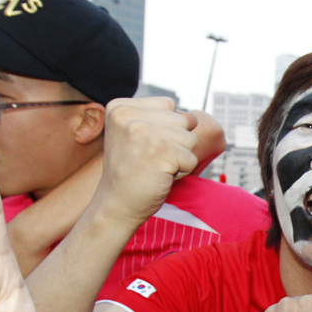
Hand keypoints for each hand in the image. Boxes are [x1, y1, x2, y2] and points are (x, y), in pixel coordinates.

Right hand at [93, 98, 198, 227]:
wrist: (116, 206)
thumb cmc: (132, 172)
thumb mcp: (137, 135)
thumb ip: (161, 119)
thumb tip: (195, 118)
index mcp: (120, 107)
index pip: (168, 105)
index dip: (167, 129)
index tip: (144, 147)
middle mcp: (128, 115)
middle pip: (183, 121)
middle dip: (176, 144)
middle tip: (151, 160)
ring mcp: (144, 132)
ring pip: (190, 139)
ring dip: (180, 158)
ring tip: (155, 168)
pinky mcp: (160, 151)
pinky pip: (191, 159)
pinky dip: (182, 173)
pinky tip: (160, 177)